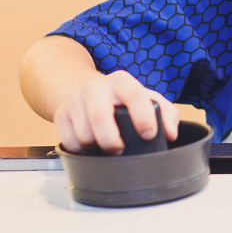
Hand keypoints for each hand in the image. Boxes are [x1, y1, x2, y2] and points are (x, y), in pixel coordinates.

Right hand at [52, 70, 180, 154]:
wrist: (85, 88)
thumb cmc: (120, 98)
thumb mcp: (144, 98)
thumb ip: (165, 112)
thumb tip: (170, 133)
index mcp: (121, 82)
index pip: (133, 95)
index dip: (142, 117)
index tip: (148, 134)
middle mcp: (96, 88)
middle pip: (100, 116)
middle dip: (111, 140)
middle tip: (119, 150)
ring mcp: (75, 101)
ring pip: (83, 133)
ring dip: (96, 147)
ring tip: (105, 146)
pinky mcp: (61, 115)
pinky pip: (69, 141)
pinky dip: (80, 150)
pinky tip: (89, 145)